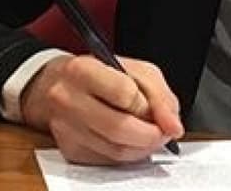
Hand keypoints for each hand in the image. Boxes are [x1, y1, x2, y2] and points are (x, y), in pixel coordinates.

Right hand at [21, 54, 183, 164]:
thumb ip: (160, 96)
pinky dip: (127, 155)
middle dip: (151, 135)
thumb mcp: (136, 70)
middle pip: (119, 128)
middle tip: (163, 132)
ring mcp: (66, 128)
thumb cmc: (99, 74)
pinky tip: (131, 142)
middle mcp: (68, 100)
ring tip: (150, 136)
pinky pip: (107, 160)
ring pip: (115, 151)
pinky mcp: (69, 150)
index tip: (159, 111)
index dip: (148, 105)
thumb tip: (173, 127)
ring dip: (143, 148)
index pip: (124, 94)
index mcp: (83, 71)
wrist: (57, 86)